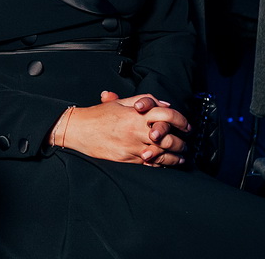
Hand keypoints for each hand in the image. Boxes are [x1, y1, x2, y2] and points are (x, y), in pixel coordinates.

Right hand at [53, 91, 188, 165]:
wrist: (78, 129)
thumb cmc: (98, 115)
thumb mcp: (120, 102)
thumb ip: (143, 101)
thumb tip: (163, 104)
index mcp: (135, 114)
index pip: (166, 115)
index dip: (180, 120)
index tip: (186, 125)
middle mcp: (135, 131)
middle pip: (168, 138)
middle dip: (181, 142)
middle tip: (186, 143)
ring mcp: (131, 146)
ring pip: (161, 153)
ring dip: (175, 156)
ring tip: (181, 156)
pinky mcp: (127, 159)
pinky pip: (150, 163)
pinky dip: (161, 163)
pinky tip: (166, 162)